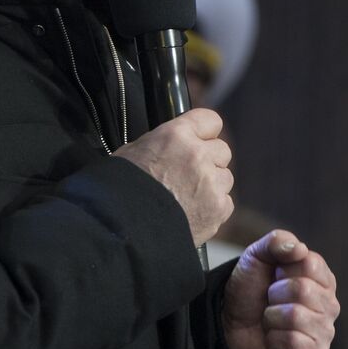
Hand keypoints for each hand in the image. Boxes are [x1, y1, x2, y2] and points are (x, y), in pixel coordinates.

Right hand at [114, 108, 233, 245]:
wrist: (124, 228)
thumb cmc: (122, 189)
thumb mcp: (134, 152)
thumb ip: (163, 143)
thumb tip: (173, 145)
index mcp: (176, 135)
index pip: (211, 120)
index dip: (204, 132)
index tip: (200, 140)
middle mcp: (199, 155)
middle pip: (222, 150)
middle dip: (210, 160)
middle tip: (190, 174)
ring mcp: (211, 183)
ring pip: (226, 178)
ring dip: (212, 185)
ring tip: (188, 198)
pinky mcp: (218, 209)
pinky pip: (226, 203)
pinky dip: (213, 208)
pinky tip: (193, 213)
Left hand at [222, 230, 338, 348]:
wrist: (232, 326)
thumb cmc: (251, 292)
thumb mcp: (256, 257)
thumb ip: (276, 242)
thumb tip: (299, 248)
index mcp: (322, 277)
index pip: (310, 262)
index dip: (283, 268)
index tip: (275, 276)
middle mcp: (329, 304)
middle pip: (302, 289)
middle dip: (274, 294)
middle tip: (270, 300)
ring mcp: (324, 331)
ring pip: (295, 316)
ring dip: (272, 317)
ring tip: (271, 320)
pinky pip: (293, 341)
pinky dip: (274, 339)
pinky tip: (274, 338)